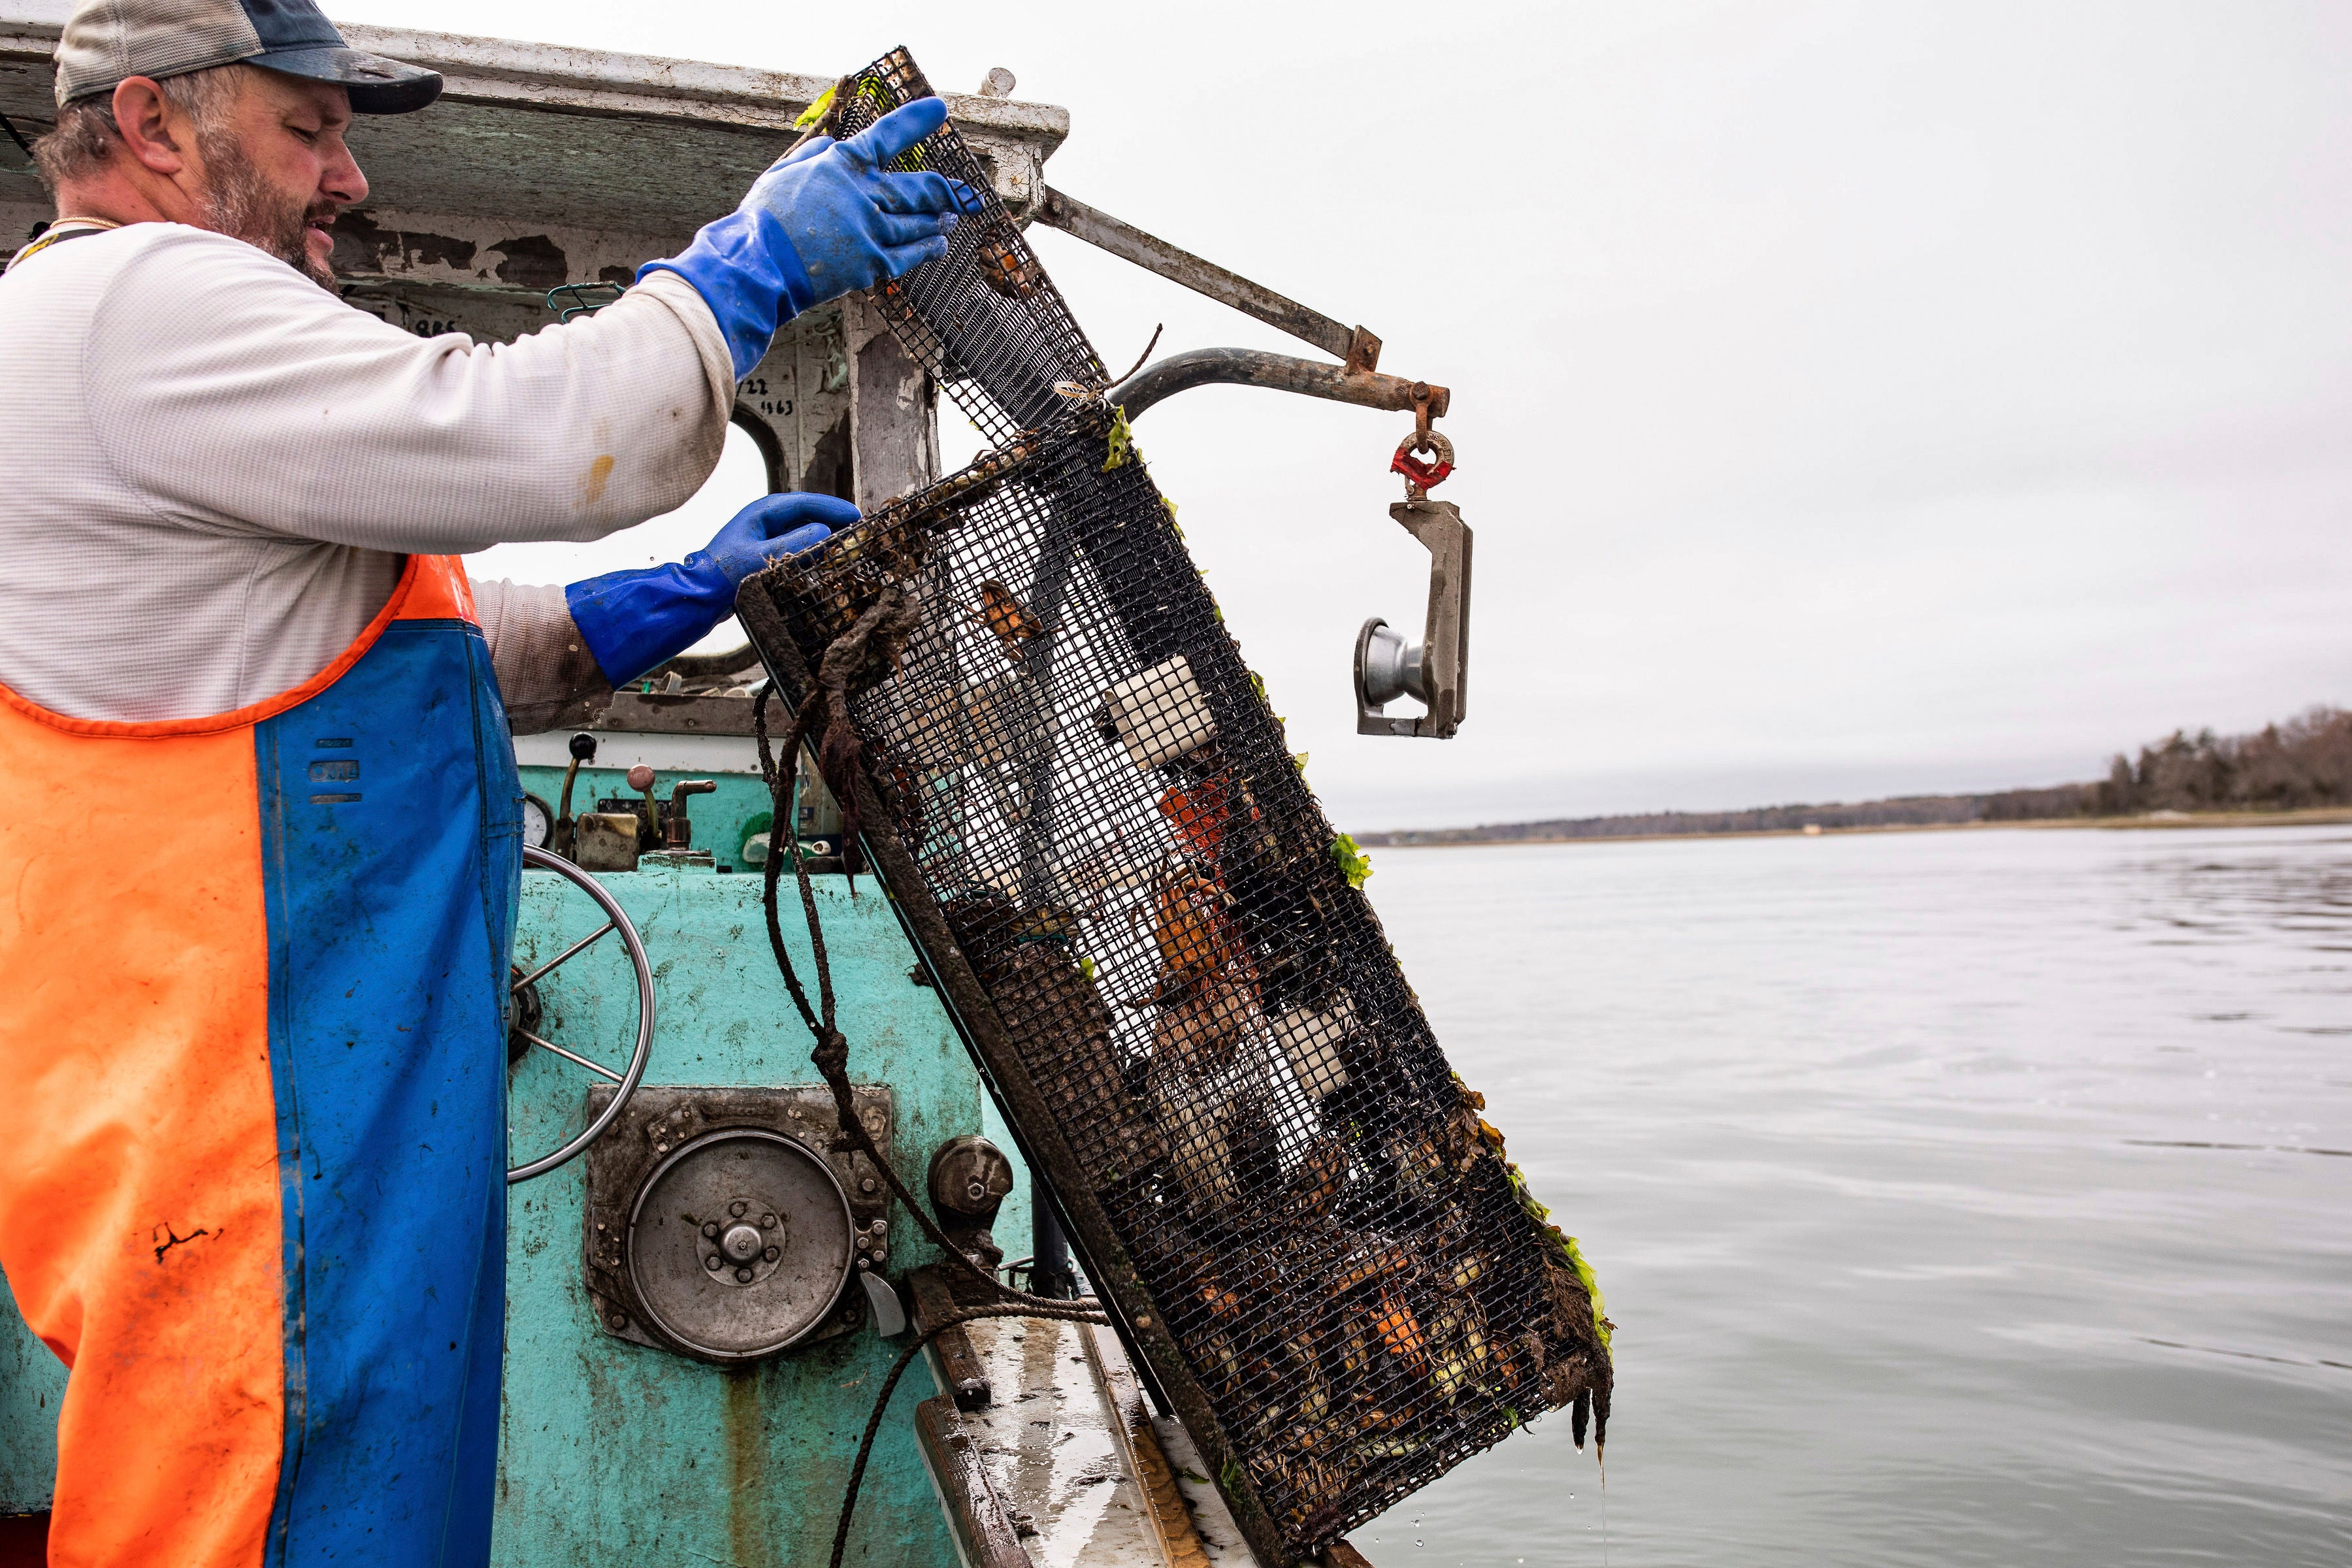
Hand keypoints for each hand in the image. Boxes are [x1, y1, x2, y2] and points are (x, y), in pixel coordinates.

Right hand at [639, 99, 975, 378]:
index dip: (915, 121)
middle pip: (918, 188)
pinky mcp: (870, 264)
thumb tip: (832, 144)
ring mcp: (870, 230)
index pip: (886, 135)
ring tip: (949, 217)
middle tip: (961, 191)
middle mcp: (863, 194)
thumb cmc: (762, 220)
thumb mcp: (781, 175)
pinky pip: (909, 255)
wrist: (757, 264)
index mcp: (840, 165)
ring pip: (919, 223)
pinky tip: (938, 244)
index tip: (940, 109)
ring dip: (938, 219)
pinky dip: (927, 248)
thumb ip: (811, 156)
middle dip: (945, 189)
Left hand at [697, 491, 861, 584]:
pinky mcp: (766, 551)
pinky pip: (796, 543)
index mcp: (762, 511)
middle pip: (806, 512)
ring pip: (802, 528)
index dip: (833, 508)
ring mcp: (765, 534)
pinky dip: (813, 547)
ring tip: (846, 541)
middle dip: (832, 518)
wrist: (701, 595)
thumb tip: (825, 531)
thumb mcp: (761, 557)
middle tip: (857, 527)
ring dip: (824, 533)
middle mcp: (765, 518)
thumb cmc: (724, 575)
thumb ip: (795, 544)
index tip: (856, 516)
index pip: (805, 502)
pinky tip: (825, 556)